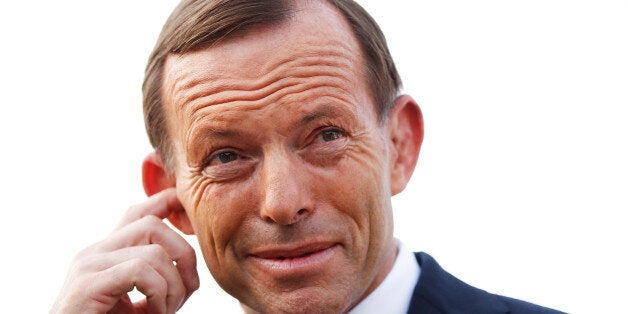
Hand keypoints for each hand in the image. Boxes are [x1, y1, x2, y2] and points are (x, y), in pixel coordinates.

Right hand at [51, 188, 198, 313]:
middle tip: (186, 292)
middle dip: (184, 255)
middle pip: (153, 224)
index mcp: (107, 252)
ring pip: (154, 251)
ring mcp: (89, 265)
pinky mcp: (88, 284)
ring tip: (165, 311)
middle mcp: (96, 252)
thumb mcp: (140, 301)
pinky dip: (159, 294)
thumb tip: (190, 267)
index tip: (188, 214)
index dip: (167, 204)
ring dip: (173, 285)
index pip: (139, 212)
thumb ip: (156, 279)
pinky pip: (141, 271)